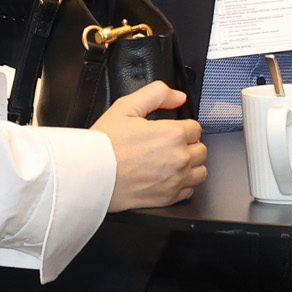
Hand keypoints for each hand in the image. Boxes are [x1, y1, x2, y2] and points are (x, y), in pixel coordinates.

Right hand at [93, 81, 208, 211]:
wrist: (90, 176)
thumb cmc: (104, 145)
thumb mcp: (126, 106)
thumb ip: (156, 93)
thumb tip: (178, 96)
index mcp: (172, 134)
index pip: (196, 128)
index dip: (182, 127)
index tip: (170, 131)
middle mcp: (179, 158)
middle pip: (201, 149)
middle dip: (188, 145)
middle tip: (169, 146)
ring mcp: (175, 180)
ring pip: (200, 171)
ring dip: (190, 165)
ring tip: (172, 162)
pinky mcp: (168, 198)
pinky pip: (190, 191)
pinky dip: (183, 184)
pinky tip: (167, 177)